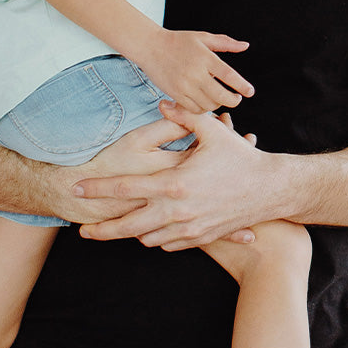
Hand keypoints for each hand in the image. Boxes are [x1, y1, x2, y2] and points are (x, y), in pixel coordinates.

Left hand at [74, 105, 271, 250]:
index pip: (125, 189)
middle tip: (83, 229)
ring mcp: (188, 229)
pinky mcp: (200, 239)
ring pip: (147, 238)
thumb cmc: (242, 160)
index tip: (77, 188)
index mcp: (174, 184)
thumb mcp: (214, 133)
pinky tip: (153, 230)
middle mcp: (176, 211)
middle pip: (127, 226)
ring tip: (120, 227)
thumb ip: (186, 116)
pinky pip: (168, 244)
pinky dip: (157, 238)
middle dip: (102, 229)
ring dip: (132, 232)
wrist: (270, 190)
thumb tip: (164, 102)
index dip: (98, 188)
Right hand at [136, 29, 253, 111]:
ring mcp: (184, 85)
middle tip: (236, 99)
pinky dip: (201, 109)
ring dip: (217, 105)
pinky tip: (204, 102)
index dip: (241, 85)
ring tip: (219, 99)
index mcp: (206, 58)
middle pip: (220, 96)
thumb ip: (225, 42)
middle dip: (233, 101)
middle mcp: (195, 73)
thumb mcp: (203, 37)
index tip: (250, 92)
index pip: (228, 75)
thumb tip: (245, 45)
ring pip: (208, 105)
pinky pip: (193, 109)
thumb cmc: (178, 41)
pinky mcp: (174, 94)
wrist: (150, 47)